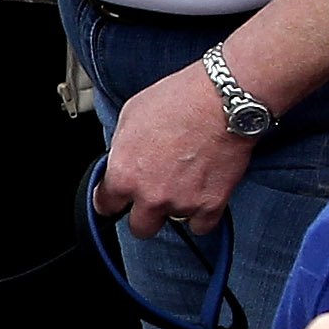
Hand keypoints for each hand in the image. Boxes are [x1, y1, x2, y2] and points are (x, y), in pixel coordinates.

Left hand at [95, 61, 252, 238]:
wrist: (223, 100)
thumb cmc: (179, 101)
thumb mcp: (130, 116)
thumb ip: (122, 148)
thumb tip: (121, 158)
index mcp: (123, 174)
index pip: (105, 206)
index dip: (112, 200)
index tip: (117, 199)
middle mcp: (150, 195)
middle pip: (139, 227)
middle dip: (143, 215)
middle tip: (152, 196)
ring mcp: (181, 203)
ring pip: (172, 223)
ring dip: (175, 208)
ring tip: (184, 182)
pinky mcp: (211, 205)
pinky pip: (202, 226)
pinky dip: (202, 214)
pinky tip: (202, 195)